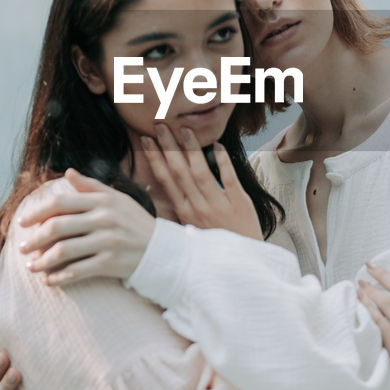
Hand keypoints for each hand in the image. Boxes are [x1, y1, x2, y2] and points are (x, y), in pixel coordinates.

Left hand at [17, 170, 155, 284]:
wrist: (161, 250)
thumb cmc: (135, 222)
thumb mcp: (117, 199)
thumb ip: (91, 186)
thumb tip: (68, 172)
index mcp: (102, 200)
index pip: (60, 203)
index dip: (37, 212)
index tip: (22, 222)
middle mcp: (104, 219)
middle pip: (57, 227)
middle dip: (34, 239)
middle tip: (22, 248)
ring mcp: (107, 242)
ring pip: (64, 252)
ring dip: (42, 261)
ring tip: (31, 266)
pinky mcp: (110, 263)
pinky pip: (77, 271)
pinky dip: (59, 277)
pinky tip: (49, 280)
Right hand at [140, 125, 261, 239]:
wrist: (241, 263)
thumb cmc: (214, 244)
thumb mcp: (189, 230)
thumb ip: (177, 209)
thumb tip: (158, 189)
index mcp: (184, 212)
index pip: (166, 180)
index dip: (156, 158)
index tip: (147, 140)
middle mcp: (198, 207)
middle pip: (180, 172)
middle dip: (169, 147)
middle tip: (160, 125)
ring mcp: (218, 205)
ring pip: (201, 173)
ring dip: (192, 150)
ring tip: (185, 129)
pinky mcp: (239, 203)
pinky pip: (230, 179)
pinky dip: (223, 162)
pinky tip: (217, 145)